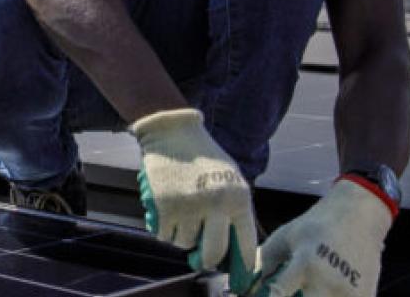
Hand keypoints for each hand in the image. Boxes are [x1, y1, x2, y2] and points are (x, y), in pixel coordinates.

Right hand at [130, 108, 255, 291]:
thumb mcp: (230, 179)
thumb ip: (234, 210)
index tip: (239, 277)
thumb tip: (233, 249)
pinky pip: (164, 236)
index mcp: (238, 198)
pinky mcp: (165, 206)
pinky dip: (164, 231)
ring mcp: (189, 207)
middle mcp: (216, 205)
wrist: (172, 132)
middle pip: (213, 253)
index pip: (245, 244)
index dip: (242, 265)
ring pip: (185, 244)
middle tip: (202, 258)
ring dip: (181, 237)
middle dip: (207, 260)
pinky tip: (166, 214)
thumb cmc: (203, 157)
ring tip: (180, 217)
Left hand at [246, 178, 392, 296]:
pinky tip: (317, 291)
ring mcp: (350, 293)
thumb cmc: (315, 226)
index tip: (254, 296)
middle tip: (281, 294)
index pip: (277, 295)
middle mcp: (329, 282)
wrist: (359, 217)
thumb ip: (263, 263)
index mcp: (305, 263)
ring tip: (301, 290)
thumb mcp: (285, 237)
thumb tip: (243, 288)